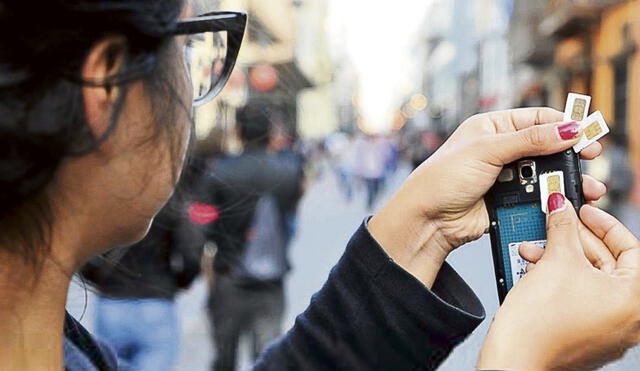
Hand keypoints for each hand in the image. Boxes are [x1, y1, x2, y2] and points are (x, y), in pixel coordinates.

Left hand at [369, 108, 604, 286]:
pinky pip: (537, 197)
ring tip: (586, 188)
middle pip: (547, 147)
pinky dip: (553, 199)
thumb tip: (568, 128)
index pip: (537, 119)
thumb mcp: (486, 151)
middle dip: (569, 154)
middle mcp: (501, 149)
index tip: (587, 134)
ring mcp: (506, 176)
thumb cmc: (443, 178)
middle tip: (591, 159)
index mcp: (492, 128)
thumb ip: (529, 140)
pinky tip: (566, 202)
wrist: (428, 220)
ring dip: (565, 179)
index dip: (564, 125)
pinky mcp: (509, 200)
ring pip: (545, 174)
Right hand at [478, 195, 639, 369]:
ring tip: (537, 247)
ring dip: (561, 257)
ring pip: (589, 280)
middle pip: (607, 263)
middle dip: (575, 239)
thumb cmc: (541, 324)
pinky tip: (537, 267)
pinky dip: (561, 279)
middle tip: (558, 222)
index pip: (630, 247)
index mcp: (634, 300)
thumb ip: (563, 226)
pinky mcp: (586, 336)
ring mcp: (607, 330)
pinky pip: (580, 297)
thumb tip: (562, 207)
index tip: (585, 211)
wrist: (514, 356)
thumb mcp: (556, 259)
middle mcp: (628, 318)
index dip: (604, 223)